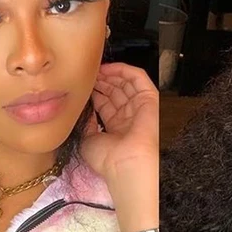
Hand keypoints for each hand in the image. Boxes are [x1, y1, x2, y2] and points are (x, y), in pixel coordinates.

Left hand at [83, 63, 158, 186]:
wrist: (125, 163)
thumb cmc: (107, 158)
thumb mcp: (86, 139)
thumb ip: (85, 121)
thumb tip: (83, 107)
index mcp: (115, 130)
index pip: (105, 104)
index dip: (94, 92)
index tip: (82, 85)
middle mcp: (128, 118)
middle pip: (115, 92)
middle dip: (102, 82)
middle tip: (88, 76)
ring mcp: (139, 109)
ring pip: (127, 84)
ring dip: (112, 74)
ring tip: (97, 70)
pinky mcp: (149, 100)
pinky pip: (139, 79)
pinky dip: (125, 70)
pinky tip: (110, 68)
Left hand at [85, 63, 158, 231]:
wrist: (150, 212)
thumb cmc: (137, 222)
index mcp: (124, 159)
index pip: (106, 126)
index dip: (92, 110)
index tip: (75, 106)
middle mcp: (135, 141)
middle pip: (113, 104)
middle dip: (96, 91)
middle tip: (79, 83)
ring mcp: (143, 126)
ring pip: (124, 92)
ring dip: (107, 80)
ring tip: (91, 73)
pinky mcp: (150, 114)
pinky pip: (139, 86)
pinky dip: (124, 76)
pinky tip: (107, 73)